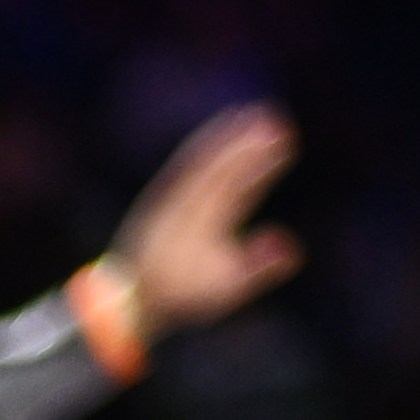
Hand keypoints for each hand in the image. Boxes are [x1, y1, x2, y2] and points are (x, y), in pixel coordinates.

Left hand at [111, 103, 305, 329]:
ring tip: (247, 117)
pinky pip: (187, 169)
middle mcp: (181, 198)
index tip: (283, 135)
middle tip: (276, 120)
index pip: (232, 173)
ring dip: (224, 137)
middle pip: (217, 160)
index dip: (258, 153)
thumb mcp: (226, 287)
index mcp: (200, 214)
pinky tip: (216, 146)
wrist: (126, 302)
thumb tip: (292, 247)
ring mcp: (167, 198)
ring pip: (199, 159)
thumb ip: (259, 267)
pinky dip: (205, 150)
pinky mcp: (159, 203)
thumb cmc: (181, 295)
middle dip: (246, 139)